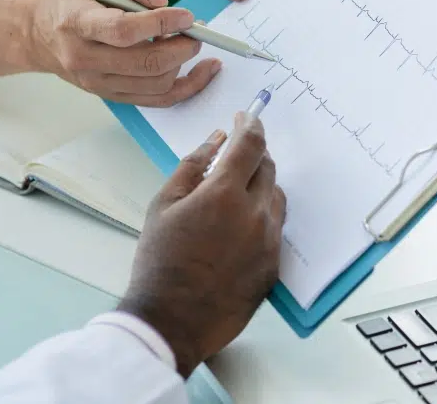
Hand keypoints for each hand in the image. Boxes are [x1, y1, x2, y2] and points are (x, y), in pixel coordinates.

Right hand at [30, 0, 220, 104]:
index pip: (122, 30)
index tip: (187, 16)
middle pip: (144, 63)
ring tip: (191, 41)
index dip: (160, 24)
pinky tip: (204, 70)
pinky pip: (157, 100)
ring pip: (155, 84)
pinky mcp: (112, 96)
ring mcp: (97, 83)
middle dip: (181, 47)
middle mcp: (83, 58)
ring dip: (183, 63)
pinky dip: (187, 87)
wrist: (43, 32)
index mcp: (76, 23)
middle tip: (196, 29)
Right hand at [119, 114, 285, 376]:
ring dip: (261, 186)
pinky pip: (275, 227)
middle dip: (254, 155)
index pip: (251, 144)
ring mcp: (268, 242)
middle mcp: (254, 214)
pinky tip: (239, 226)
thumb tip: (216, 139)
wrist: (171, 319)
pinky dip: (262, 216)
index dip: (251, 125)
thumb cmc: (160, 262)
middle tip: (237, 156)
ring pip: (276, 197)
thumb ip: (193, 165)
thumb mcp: (163, 204)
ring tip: (235, 194)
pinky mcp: (273, 265)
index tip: (246, 117)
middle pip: (268, 168)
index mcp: (225, 194)